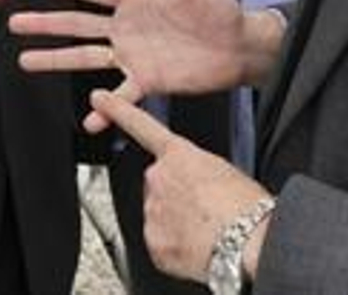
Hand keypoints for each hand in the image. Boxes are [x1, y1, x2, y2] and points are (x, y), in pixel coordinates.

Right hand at [9, 0, 276, 131]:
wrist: (240, 45)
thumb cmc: (220, 6)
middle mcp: (127, 27)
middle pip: (77, 24)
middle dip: (46, 23)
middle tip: (15, 23)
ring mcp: (133, 55)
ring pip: (85, 57)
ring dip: (55, 59)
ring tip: (25, 61)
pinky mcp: (147, 80)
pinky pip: (121, 93)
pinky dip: (104, 107)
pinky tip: (88, 118)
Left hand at [94, 89, 271, 282]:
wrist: (248, 243)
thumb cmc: (247, 208)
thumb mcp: (226, 172)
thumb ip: (197, 171)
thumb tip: (195, 187)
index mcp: (179, 155)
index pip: (141, 126)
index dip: (118, 110)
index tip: (99, 99)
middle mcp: (158, 178)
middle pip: (158, 184)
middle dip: (174, 197)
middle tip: (203, 211)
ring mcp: (152, 210)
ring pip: (159, 215)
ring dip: (176, 223)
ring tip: (206, 231)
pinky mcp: (153, 242)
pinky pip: (161, 243)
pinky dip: (175, 248)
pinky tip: (197, 248)